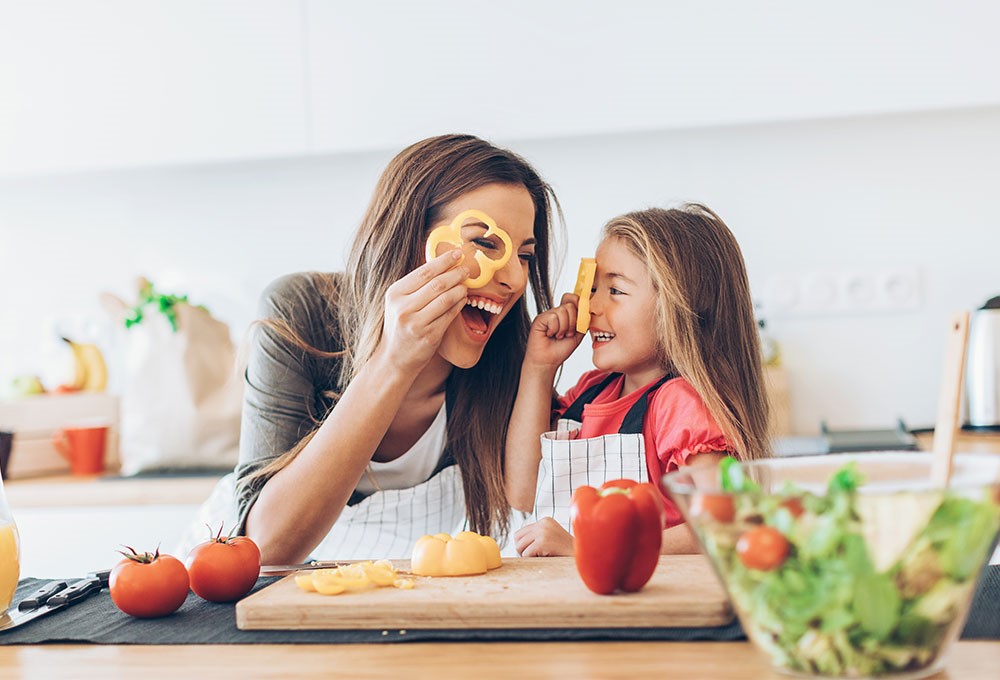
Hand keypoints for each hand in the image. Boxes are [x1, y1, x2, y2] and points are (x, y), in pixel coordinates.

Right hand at [379, 250, 468, 373]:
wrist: (394, 357)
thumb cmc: (401, 325)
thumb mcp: (400, 302)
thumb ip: (416, 284)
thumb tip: (443, 263)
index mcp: (395, 294)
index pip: (424, 272)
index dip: (444, 261)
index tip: (457, 253)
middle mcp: (403, 308)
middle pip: (437, 284)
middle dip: (456, 273)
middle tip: (467, 268)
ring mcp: (416, 323)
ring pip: (446, 298)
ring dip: (460, 288)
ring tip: (466, 284)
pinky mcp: (429, 336)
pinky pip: (450, 315)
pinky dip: (459, 304)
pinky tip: (463, 299)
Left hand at [514, 517, 573, 556]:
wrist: (583, 557)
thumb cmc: (566, 552)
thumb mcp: (551, 537)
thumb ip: (537, 536)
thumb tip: (516, 543)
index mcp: (545, 520)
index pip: (520, 533)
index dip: (525, 545)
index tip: (537, 551)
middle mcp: (543, 523)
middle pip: (517, 539)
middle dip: (523, 550)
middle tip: (537, 556)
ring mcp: (542, 532)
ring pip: (519, 547)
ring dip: (528, 555)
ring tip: (543, 556)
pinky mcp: (542, 542)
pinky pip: (525, 555)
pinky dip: (533, 560)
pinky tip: (546, 558)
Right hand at [524, 293, 584, 369]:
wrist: (548, 361)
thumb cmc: (560, 349)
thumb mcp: (578, 334)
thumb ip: (583, 321)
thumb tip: (588, 309)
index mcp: (565, 314)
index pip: (573, 298)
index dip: (579, 305)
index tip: (581, 319)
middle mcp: (556, 312)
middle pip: (570, 304)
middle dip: (573, 322)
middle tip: (567, 334)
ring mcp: (547, 315)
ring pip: (562, 311)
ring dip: (564, 328)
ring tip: (558, 336)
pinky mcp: (540, 319)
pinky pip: (553, 317)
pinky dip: (554, 329)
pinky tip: (550, 335)